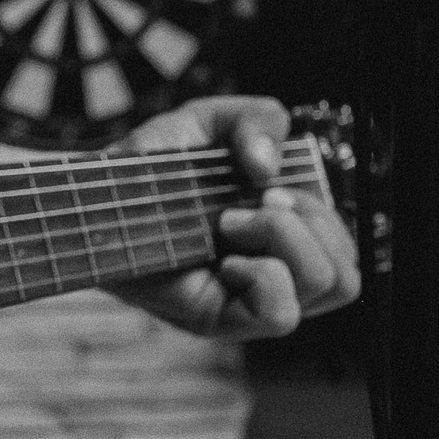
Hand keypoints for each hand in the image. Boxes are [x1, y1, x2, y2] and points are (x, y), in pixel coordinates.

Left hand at [105, 95, 359, 340]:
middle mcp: (272, 278)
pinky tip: (225, 257)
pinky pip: (281, 315)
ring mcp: (247, 305)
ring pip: (329, 286)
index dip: (320, 211)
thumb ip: (258, 118)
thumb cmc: (149, 165)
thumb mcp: (210, 121)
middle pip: (346, 275)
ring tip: (230, 222)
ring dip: (288, 239)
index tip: (264, 185)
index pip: (344, 251)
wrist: (92, 195)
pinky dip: (264, 272)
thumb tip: (268, 168)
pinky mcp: (218, 320)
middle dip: (310, 222)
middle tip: (252, 204)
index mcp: (282, 242)